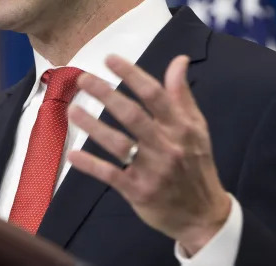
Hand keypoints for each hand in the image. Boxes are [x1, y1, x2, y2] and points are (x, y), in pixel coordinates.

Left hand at [67, 54, 230, 255]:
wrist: (203, 215)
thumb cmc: (196, 164)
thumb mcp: (197, 128)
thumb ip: (182, 94)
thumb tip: (179, 60)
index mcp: (181, 127)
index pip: (154, 94)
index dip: (131, 74)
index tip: (110, 59)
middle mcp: (167, 146)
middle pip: (132, 115)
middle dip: (106, 94)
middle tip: (83, 79)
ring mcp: (152, 170)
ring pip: (118, 144)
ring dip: (93, 126)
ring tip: (72, 110)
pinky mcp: (139, 191)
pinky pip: (111, 175)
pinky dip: (91, 165)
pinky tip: (73, 154)